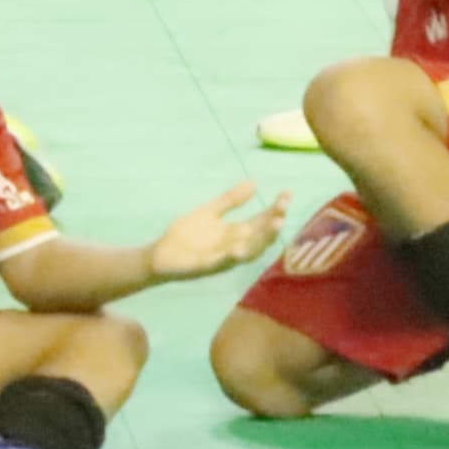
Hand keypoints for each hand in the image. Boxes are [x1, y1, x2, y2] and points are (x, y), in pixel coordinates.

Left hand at [144, 183, 290, 282]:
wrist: (161, 254)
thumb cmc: (187, 234)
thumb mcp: (210, 212)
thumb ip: (231, 200)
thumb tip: (254, 182)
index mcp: (237, 232)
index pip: (262, 220)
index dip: (276, 208)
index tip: (287, 192)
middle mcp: (236, 246)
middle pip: (261, 236)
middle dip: (274, 223)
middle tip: (282, 209)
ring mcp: (224, 257)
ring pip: (249, 251)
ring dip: (261, 239)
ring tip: (274, 224)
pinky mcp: (207, 266)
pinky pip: (222, 262)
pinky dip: (231, 256)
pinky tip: (238, 248)